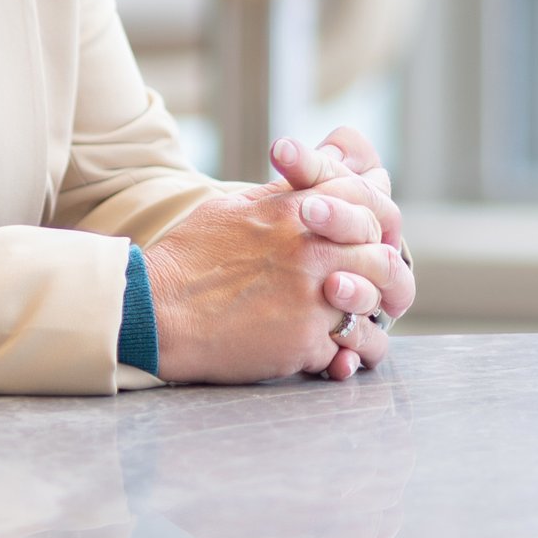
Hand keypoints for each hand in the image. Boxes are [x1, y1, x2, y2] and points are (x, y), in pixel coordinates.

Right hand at [144, 121, 411, 387]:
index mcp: (295, 212)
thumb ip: (279, 195)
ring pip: (375, 305)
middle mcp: (312, 251)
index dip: (371, 215)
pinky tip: (337, 355)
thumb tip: (311, 182)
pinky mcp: (306, 344)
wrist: (156, 312)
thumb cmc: (186, 258)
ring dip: (369, 312)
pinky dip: (347, 354)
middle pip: (380, 254)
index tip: (365, 233)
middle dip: (378, 268)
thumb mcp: (232, 208)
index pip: (362, 198)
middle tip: (368, 282)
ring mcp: (313, 299)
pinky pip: (351, 349)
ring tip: (357, 320)